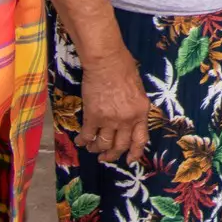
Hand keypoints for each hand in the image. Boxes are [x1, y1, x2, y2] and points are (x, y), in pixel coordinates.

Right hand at [78, 47, 150, 166]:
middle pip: (120, 146)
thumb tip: (131, 118)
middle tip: (106, 157)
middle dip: (112, 155)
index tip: (130, 160)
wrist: (107, 61)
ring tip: (93, 149)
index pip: (141, 139)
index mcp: (141, 112)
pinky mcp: (93, 116)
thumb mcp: (138, 90)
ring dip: (97, 149)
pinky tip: (80, 141)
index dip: (135, 153)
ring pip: (103, 144)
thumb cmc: (124, 68)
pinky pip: (87, 135)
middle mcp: (127, 119)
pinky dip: (83, 141)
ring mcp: (110, 120)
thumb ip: (136, 107)